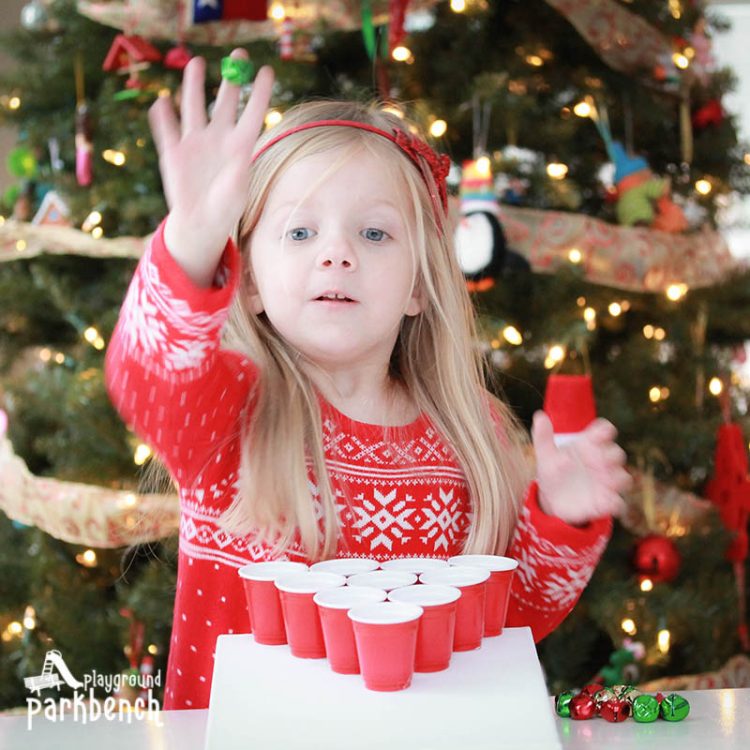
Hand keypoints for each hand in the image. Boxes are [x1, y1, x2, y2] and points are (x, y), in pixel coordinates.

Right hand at [148, 50, 273, 286]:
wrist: (200, 223)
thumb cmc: (225, 208)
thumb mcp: (237, 192)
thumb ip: (238, 172)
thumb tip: (239, 156)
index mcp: (240, 147)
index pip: (252, 114)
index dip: (260, 93)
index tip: (267, 70)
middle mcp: (218, 138)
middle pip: (225, 101)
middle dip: (232, 78)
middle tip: (238, 53)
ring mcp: (195, 142)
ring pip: (194, 106)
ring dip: (194, 85)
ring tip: (197, 63)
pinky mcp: (174, 151)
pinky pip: (166, 129)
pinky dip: (163, 116)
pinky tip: (162, 103)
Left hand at [532, 411, 630, 525]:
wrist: (552, 499)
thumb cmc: (553, 470)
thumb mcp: (545, 455)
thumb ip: (543, 437)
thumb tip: (540, 416)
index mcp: (589, 445)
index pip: (604, 432)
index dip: (605, 431)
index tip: (599, 435)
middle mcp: (602, 461)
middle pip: (617, 454)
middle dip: (611, 456)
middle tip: (598, 460)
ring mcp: (606, 482)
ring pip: (624, 478)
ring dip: (618, 478)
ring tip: (606, 481)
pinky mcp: (606, 501)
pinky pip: (618, 502)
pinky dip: (615, 502)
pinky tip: (607, 503)